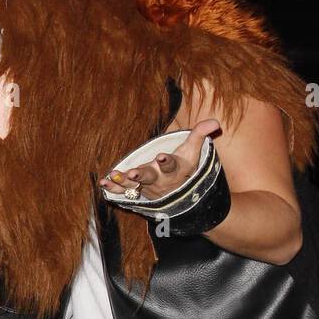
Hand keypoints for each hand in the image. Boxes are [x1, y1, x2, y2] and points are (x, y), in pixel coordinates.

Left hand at [100, 119, 220, 198]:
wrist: (182, 197)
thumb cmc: (186, 168)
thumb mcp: (194, 152)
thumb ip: (200, 135)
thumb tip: (215, 121)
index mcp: (174, 169)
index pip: (172, 164)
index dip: (167, 161)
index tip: (161, 156)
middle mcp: (161, 180)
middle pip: (151, 177)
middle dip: (141, 175)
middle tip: (132, 173)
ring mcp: (148, 188)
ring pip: (135, 186)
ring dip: (123, 182)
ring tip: (114, 175)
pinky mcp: (138, 193)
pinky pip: (124, 192)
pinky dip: (114, 188)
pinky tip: (103, 183)